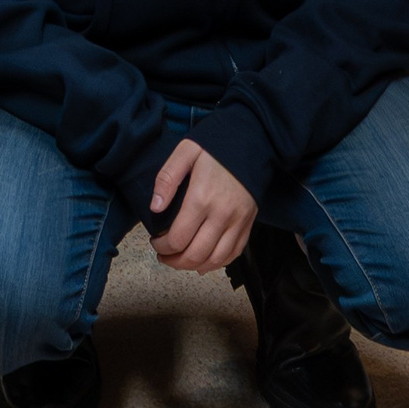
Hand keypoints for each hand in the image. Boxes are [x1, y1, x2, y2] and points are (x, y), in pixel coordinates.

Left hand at [149, 139, 257, 273]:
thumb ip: (167, 178)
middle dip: (174, 261)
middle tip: (163, 256)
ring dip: (194, 266)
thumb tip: (155, 208)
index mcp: (202, 198)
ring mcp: (238, 222)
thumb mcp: (186, 151)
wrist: (253, 141)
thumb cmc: (216, 146)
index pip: (178, 238)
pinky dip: (217, 264)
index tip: (155, 242)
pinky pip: (233, 254)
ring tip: (180, 261)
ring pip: (215, 260)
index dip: (162, 247)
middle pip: (196, 255)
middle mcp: (222, 215)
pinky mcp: (248, 224)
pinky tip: (204, 262)